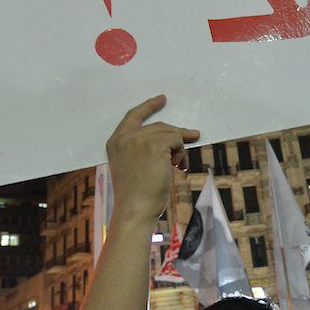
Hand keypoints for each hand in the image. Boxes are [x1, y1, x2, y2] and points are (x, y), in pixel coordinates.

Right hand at [106, 96, 199, 223]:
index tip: (162, 99)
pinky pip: (177, 140)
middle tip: (194, 136)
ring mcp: (139, 140)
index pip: (133, 116)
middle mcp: (124, 138)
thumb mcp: (135, 167)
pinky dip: (182, 153)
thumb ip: (144, 150)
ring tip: (179, 164)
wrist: (135, 210)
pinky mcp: (155, 146)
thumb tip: (173, 139)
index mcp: (115, 143)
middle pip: (158, 126)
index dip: (148, 106)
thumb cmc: (136, 195)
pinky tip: (179, 166)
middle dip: (177, 134)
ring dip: (179, 148)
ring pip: (170, 133)